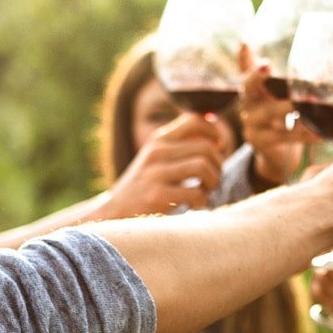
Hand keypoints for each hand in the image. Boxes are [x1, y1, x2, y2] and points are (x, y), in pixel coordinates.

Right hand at [97, 115, 225, 216]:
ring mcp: (155, 173)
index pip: (194, 120)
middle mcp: (156, 152)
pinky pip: (196, 194)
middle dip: (218, 165)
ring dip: (213, 182)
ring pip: (203, 167)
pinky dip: (202, 201)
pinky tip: (194, 205)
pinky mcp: (157, 196)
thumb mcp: (156, 158)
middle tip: (213, 179)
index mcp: (158, 140)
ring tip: (205, 192)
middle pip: (206, 147)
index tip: (218, 148)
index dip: (214, 132)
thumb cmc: (144, 186)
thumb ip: (181, 145)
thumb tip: (217, 133)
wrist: (114, 212)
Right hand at [238, 50, 315, 186]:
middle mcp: (247, 106)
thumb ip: (264, 73)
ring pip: (269, 114)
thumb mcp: (271, 92)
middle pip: (250, 90)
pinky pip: (285, 137)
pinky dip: (304, 134)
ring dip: (288, 107)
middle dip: (261, 79)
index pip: (247, 75)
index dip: (250, 66)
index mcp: (250, 91)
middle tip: (274, 70)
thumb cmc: (275, 115)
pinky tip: (320, 132)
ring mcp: (251, 126)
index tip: (258, 56)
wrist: (275, 153)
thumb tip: (248, 43)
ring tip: (309, 104)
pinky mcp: (261, 143)